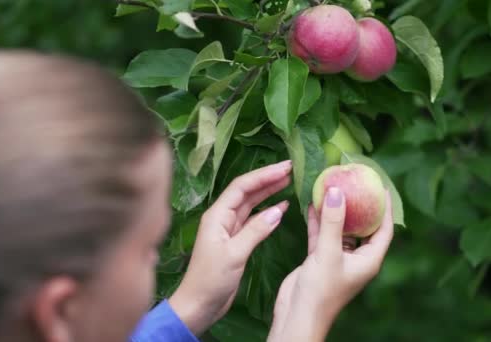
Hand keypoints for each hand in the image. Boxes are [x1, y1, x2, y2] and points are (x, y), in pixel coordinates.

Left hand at [169, 160, 291, 335]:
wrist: (199, 304)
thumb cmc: (211, 279)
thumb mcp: (234, 254)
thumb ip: (256, 230)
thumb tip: (279, 209)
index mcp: (217, 215)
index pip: (242, 187)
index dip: (264, 175)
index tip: (285, 167)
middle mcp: (222, 217)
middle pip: (247, 191)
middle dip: (268, 179)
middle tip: (291, 168)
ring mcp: (229, 228)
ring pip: (251, 204)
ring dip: (268, 192)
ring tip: (288, 181)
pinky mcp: (236, 240)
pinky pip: (254, 219)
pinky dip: (268, 211)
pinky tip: (282, 205)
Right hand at [268, 187, 393, 341]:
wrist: (297, 316)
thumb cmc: (320, 291)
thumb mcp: (328, 253)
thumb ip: (333, 222)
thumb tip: (337, 190)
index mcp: (368, 259)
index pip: (384, 229)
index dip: (385, 208)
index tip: (383, 186)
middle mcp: (356, 258)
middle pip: (363, 226)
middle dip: (360, 205)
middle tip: (357, 182)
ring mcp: (337, 258)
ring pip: (340, 228)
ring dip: (336, 210)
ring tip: (333, 186)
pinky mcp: (320, 258)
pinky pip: (322, 234)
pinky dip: (319, 220)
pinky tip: (312, 203)